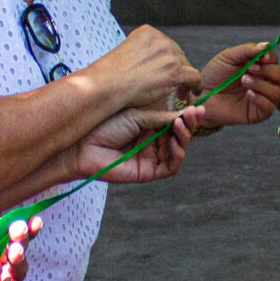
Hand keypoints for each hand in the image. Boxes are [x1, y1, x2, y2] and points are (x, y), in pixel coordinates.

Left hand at [75, 106, 190, 184]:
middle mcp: (151, 143)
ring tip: (181, 125)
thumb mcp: (137, 116)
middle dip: (188, 126)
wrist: (82, 144)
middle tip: (194, 114)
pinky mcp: (147, 173)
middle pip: (179, 138)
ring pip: (178, 152)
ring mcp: (150, 158)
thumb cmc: (105, 126)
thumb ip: (162, 118)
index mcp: (149, 127)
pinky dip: (177, 154)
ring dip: (184, 138)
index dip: (187, 117)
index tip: (197, 107)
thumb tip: (188, 113)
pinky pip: (170, 167)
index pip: (174, 123)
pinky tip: (174, 142)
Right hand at [88, 25, 201, 112]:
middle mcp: (161, 40)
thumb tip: (149, 62)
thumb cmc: (110, 75)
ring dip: (184, 79)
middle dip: (176, 69)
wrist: (107, 85)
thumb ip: (141, 52)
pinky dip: (196, 85)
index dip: (167, 60)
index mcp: (148, 32)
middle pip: (177, 54)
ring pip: (186, 66)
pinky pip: (194, 77)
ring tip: (182, 92)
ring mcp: (169, 55)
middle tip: (175, 84)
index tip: (165, 71)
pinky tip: (194, 92)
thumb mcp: (125, 52)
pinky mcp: (175, 71)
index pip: (165, 45)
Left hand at [186, 41, 279, 128]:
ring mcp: (262, 98)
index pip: (274, 60)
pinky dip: (260, 99)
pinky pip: (270, 108)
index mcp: (259, 66)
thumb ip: (247, 50)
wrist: (202, 95)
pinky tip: (248, 94)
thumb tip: (267, 45)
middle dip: (268, 71)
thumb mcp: (228, 57)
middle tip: (249, 69)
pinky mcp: (258, 114)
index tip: (260, 58)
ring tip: (244, 81)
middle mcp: (264, 81)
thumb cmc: (215, 75)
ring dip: (262, 84)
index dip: (270, 58)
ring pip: (277, 91)